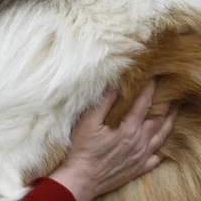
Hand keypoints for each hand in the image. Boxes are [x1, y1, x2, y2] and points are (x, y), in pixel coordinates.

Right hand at [49, 80, 176, 200]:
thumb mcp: (88, 122)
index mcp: (128, 129)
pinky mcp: (138, 168)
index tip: (153, 78)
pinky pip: (156, 158)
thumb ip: (103, 104)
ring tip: (174, 113)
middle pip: (158, 120)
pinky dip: (162, 150)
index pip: (143, 104)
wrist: (83, 178)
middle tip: (169, 94)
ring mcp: (141, 156)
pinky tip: (163, 146)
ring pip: (161, 137)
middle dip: (164, 105)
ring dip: (168, 124)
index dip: (149, 90)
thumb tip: (114, 88)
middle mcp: (139, 142)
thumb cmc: (83, 149)